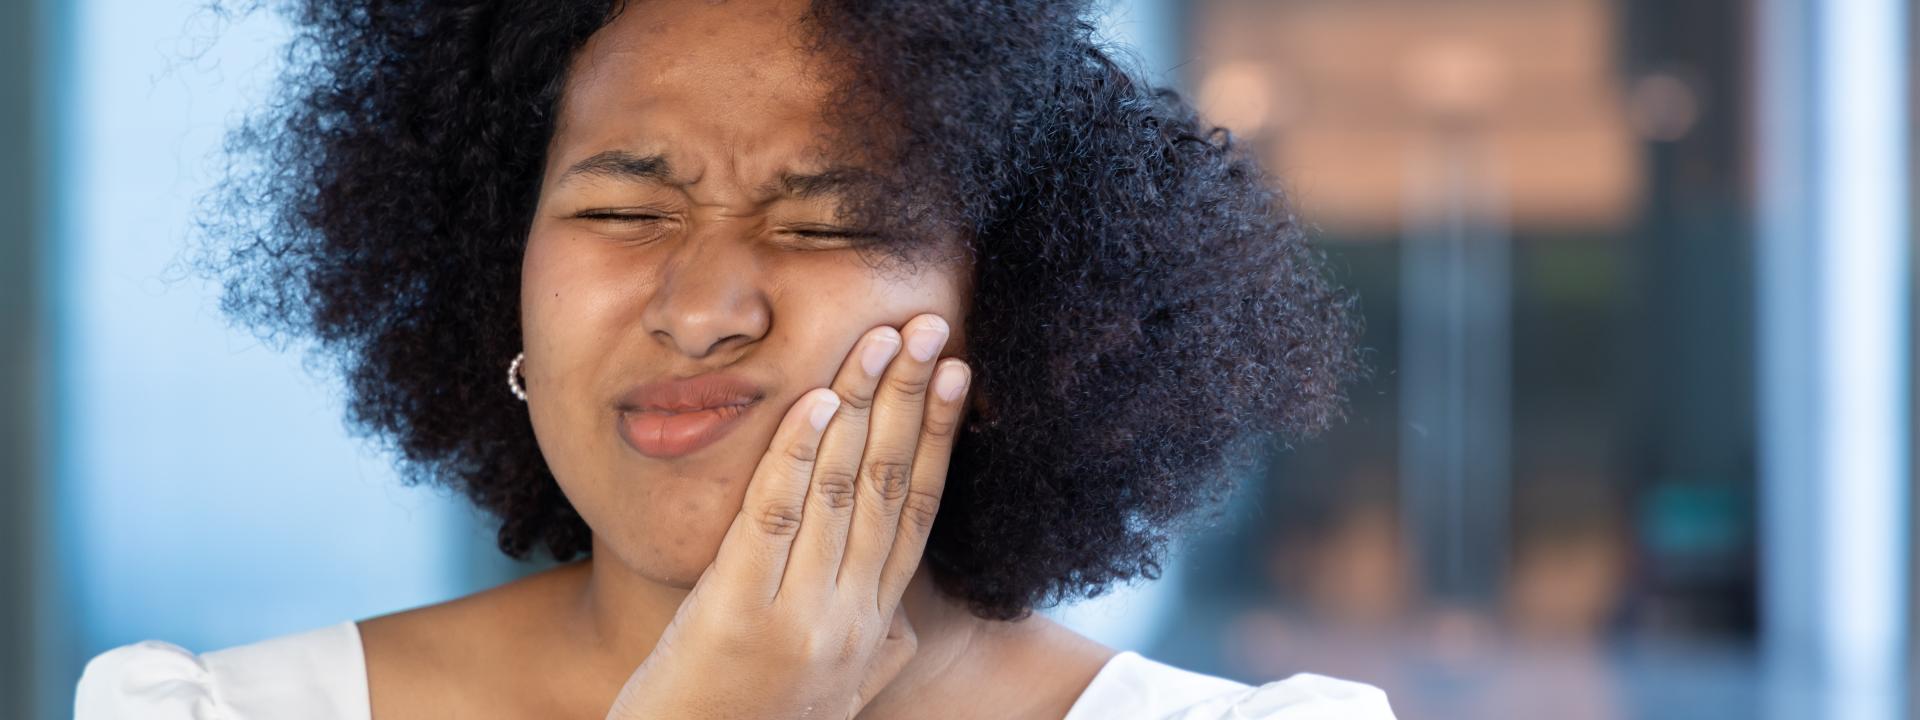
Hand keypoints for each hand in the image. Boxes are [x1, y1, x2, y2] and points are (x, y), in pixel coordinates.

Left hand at [605, 313, 970, 719]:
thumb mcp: (833, 699)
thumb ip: (872, 655)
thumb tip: (903, 629)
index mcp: (873, 626)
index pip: (920, 510)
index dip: (941, 435)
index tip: (959, 372)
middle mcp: (851, 618)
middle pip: (893, 486)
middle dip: (914, 398)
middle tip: (932, 324)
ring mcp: (799, 618)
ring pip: (844, 490)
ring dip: (864, 404)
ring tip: (881, 338)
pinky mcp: (738, 616)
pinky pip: (774, 519)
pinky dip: (797, 455)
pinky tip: (813, 399)